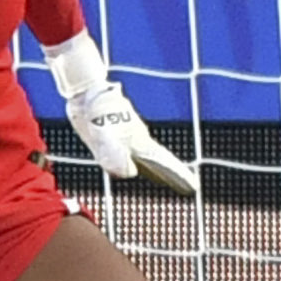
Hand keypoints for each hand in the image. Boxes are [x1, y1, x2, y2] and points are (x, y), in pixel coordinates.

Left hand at [69, 81, 199, 195]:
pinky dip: (139, 167)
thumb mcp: (102, 133)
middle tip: (191, 188)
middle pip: (161, 161)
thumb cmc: (97, 109)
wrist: (86, 92)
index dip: (180, 175)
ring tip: (168, 181)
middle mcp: (137, 139)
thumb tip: (129, 174)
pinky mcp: (115, 139)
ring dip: (159, 171)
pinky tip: (135, 169)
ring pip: (147, 159)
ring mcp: (127, 139)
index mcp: (139, 139)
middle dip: (175, 175)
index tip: (194, 187)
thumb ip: (114, 153)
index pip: (164, 161)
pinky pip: (131, 157)